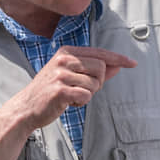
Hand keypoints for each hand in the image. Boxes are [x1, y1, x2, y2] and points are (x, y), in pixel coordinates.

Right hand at [5, 46, 135, 131]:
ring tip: (71, 95)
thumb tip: (118, 66)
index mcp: (67, 52)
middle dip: (98, 82)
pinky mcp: (60, 90)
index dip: (118, 58)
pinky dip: (81, 102)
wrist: (26, 107)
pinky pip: (86, 96)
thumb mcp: (71, 75)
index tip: (132, 63)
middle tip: (82, 89)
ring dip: (88, 94)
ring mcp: (61, 74)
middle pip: (101, 68)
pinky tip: (68, 102)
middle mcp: (64, 59)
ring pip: (95, 84)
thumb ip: (94, 70)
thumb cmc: (51, 91)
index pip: (100, 53)